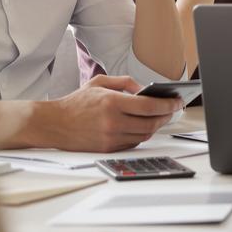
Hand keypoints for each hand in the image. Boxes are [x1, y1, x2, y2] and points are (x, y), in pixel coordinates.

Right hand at [36, 75, 183, 151]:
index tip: (177, 101)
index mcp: (111, 102)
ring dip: (155, 126)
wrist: (53, 124)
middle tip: (172, 110)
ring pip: (144, 135)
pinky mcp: (108, 149)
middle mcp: (112, 122)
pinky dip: (141, 135)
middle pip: (151, 123)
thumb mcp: (99, 82)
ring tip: (160, 118)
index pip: (149, 106)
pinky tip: (144, 126)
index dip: (168, 105)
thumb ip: (125, 82)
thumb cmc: (76, 103)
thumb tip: (145, 89)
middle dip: (165, 116)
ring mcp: (110, 138)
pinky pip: (133, 143)